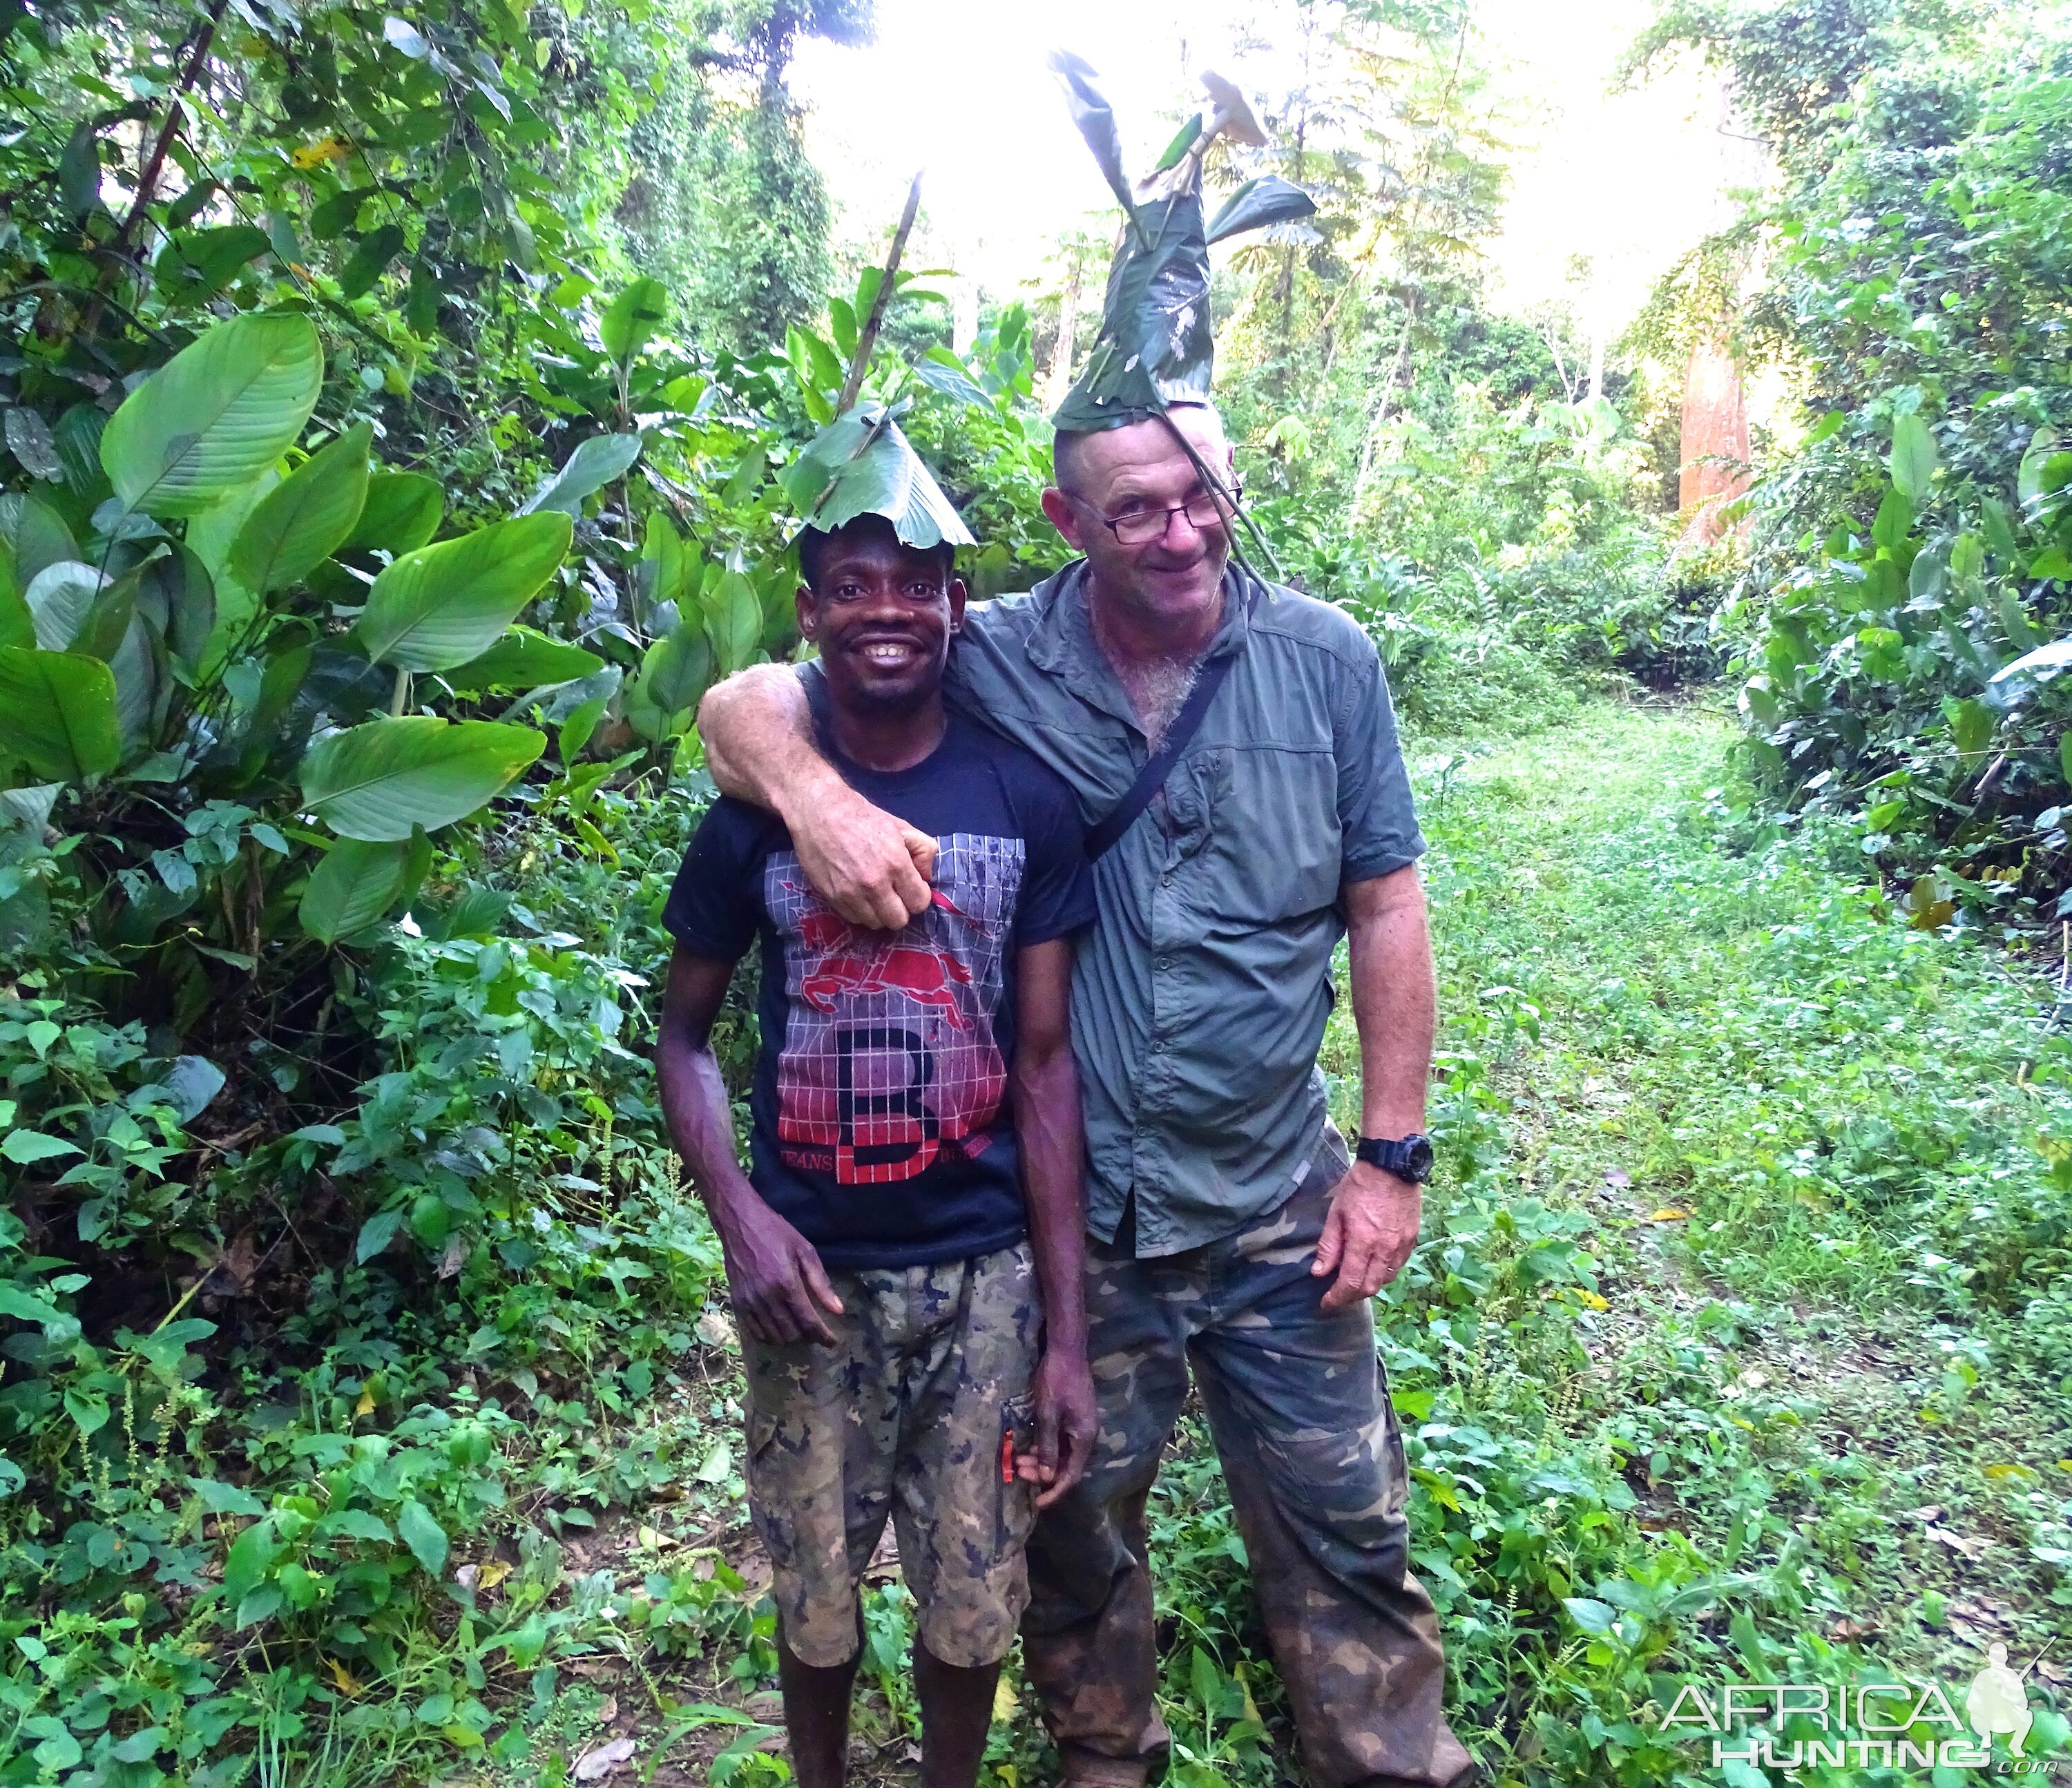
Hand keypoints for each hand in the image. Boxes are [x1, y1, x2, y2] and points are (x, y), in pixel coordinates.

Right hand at [716, 1194, 844, 1345]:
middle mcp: (766, 1298)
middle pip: (791, 1334)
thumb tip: (838, 1310)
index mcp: (786, 1284)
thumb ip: (821, 1282)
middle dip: (808, 1337)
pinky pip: (754, 1332)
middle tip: (817, 1332)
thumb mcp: (804, 1250)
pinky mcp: (737, 1303)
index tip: (833, 1342)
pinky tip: (779, 1329)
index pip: (807, 1322)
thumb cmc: (776, 1232)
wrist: (740, 1222)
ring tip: (800, 1330)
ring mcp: (749, 1302)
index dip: (823, 1336)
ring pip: (773, 1337)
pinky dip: (769, 1336)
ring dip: (790, 1338)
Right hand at [786, 773, 936, 931]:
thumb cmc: (862, 817)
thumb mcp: (902, 827)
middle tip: (893, 892)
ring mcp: (851, 894)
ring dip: (879, 911)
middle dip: (900, 908)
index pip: (919, 903)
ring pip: (876, 923)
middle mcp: (874, 884)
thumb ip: (924, 851)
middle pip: (898, 920)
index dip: (918, 895)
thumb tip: (926, 877)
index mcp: (896, 864)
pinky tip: (858, 892)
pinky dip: (860, 910)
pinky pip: (854, 919)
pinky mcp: (832, 898)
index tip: (911, 887)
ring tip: (874, 892)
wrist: (818, 812)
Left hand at [1017, 1346, 1096, 1507]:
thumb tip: (1047, 1477)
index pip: (1071, 1475)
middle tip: (1018, 1471)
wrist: (1067, 1350)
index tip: (1037, 1503)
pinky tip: (1029, 1445)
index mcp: (1084, 1438)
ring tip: (1018, 1459)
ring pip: (1062, 1452)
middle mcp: (1086, 1435)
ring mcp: (1081, 1425)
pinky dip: (1046, 1446)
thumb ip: (1048, 1447)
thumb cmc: (1056, 1381)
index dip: (1054, 1491)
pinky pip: (1061, 1440)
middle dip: (1042, 1473)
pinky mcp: (1075, 1416)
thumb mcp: (1048, 1415)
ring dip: (1042, 1459)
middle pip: (1066, 1465)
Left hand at [1313, 1161, 1420, 1309]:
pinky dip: (1384, 1271)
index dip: (1337, 1299)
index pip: (1350, 1284)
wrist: (1391, 1166)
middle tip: (1338, 1294)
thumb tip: (1319, 1273)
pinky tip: (1374, 1264)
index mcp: (1363, 1243)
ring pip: (1386, 1279)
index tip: (1326, 1304)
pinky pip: (1398, 1265)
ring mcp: (1402, 1245)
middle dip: (1352, 1296)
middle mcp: (1385, 1249)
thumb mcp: (1336, 1213)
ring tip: (1355, 1279)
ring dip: (1369, 1285)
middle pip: (1370, 1288)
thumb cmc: (1359, 1186)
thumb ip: (1328, 1246)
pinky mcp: (1413, 1239)